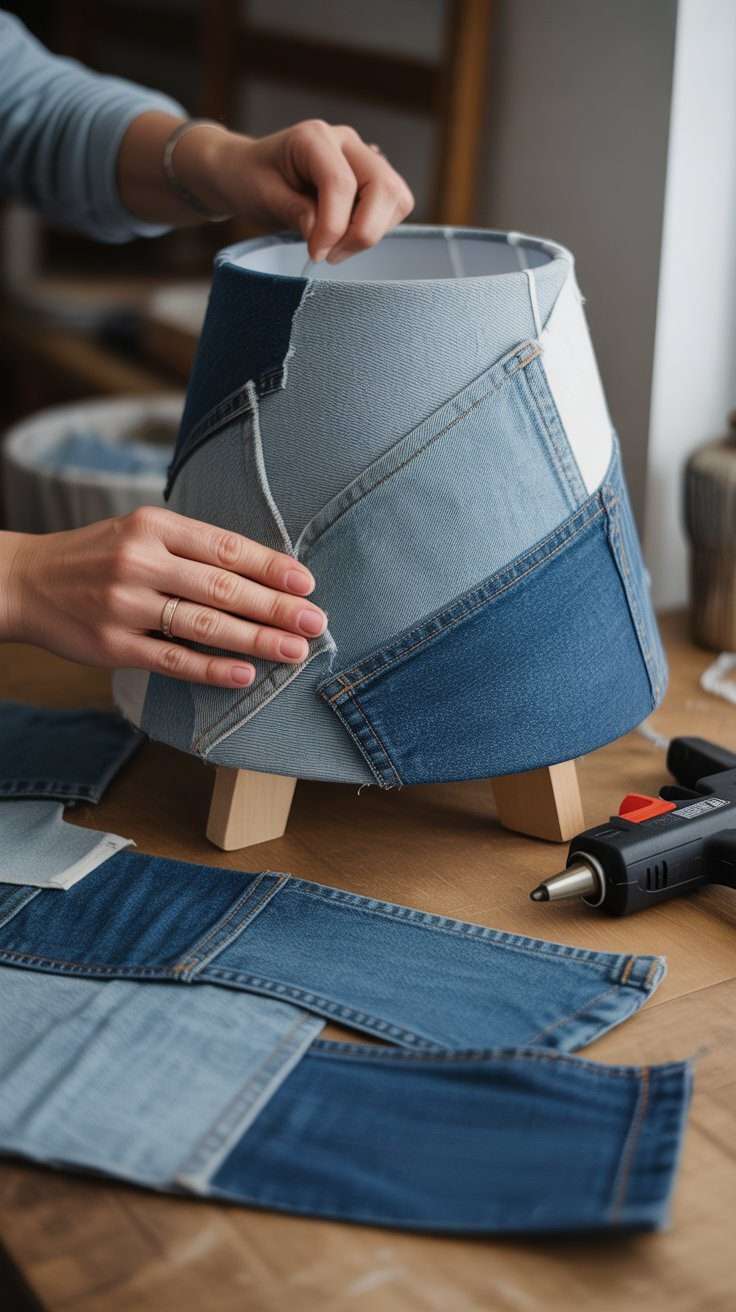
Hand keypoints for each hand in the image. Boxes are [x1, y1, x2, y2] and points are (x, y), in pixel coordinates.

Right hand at [2, 509, 327, 686]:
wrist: (25, 581)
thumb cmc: (97, 556)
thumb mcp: (139, 532)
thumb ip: (192, 548)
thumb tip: (263, 572)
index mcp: (154, 525)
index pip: (225, 546)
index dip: (271, 566)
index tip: (307, 583)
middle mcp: (140, 560)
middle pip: (222, 586)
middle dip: (275, 606)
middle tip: (315, 622)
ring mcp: (125, 604)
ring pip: (204, 624)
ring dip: (256, 640)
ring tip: (293, 650)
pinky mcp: (113, 645)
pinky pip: (172, 660)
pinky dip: (211, 668)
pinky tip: (245, 673)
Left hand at [179, 118, 415, 263]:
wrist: (248, 171)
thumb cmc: (250, 180)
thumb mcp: (262, 197)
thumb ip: (294, 212)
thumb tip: (325, 235)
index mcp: (314, 137)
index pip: (341, 183)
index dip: (333, 227)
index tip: (316, 254)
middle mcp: (346, 141)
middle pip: (384, 187)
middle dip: (363, 231)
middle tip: (331, 255)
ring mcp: (363, 156)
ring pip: (396, 197)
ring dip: (371, 231)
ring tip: (336, 246)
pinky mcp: (372, 177)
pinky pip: (393, 206)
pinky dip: (375, 228)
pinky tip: (344, 234)